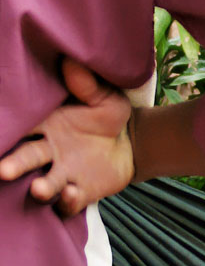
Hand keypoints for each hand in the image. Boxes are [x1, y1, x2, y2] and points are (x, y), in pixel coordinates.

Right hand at [0, 59, 133, 215]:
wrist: (131, 144)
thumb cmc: (108, 116)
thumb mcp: (104, 97)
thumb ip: (88, 84)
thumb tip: (72, 61)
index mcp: (46, 125)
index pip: (21, 128)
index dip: (7, 130)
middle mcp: (47, 152)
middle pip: (24, 159)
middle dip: (14, 164)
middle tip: (3, 170)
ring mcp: (61, 174)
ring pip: (43, 185)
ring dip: (40, 188)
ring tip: (39, 189)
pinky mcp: (78, 194)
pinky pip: (68, 203)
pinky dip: (68, 201)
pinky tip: (73, 193)